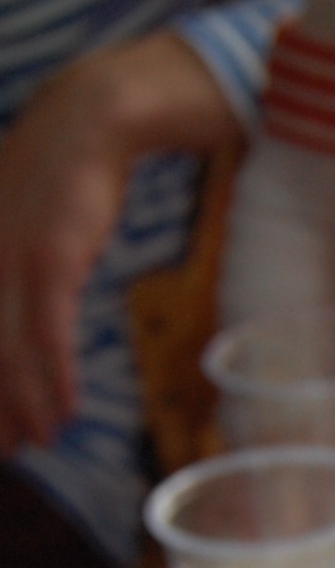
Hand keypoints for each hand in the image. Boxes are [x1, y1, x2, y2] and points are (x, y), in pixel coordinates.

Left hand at [0, 31, 236, 450]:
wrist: (93, 115)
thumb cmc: (64, 168)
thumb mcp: (26, 220)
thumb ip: (19, 260)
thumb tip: (30, 299)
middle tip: (6, 452)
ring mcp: (10, 262)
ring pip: (8, 355)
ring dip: (21, 407)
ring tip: (35, 445)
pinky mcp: (49, 260)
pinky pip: (48, 336)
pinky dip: (54, 380)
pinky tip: (63, 414)